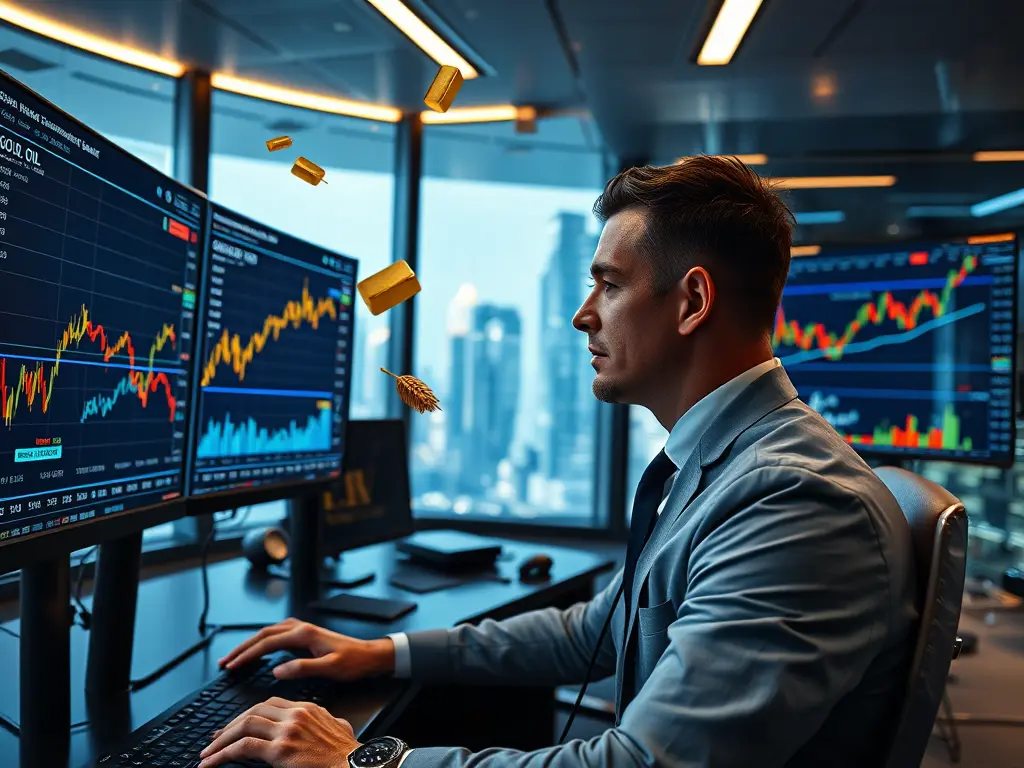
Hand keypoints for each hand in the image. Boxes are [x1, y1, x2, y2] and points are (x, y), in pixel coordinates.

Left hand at [198, 697, 358, 767]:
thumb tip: (332, 723)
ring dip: (221, 740)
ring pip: (244, 726)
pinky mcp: (280, 750)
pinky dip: (222, 755)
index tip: (236, 726)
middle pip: (253, 711)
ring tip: (208, 753)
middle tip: (216, 739)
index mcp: (308, 708)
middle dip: (231, 725)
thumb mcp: (341, 728)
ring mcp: (287, 731)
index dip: (249, 714)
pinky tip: (211, 762)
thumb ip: (330, 721)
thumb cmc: (349, 754)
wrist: (356, 766)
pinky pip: (242, 748)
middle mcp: (296, 715)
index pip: (270, 704)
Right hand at [218, 618, 394, 681]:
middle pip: (263, 635)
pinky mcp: (305, 635)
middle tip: (225, 663)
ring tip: (235, 658)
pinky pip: (276, 635)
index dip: (247, 655)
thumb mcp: (330, 668)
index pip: (267, 643)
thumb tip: (277, 670)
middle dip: (242, 648)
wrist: (370, 655)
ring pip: (268, 633)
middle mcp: (301, 628)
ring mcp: (302, 629)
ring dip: (250, 644)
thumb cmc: (353, 662)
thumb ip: (303, 668)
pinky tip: (258, 650)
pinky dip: (262, 642)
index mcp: (304, 634)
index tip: (231, 666)